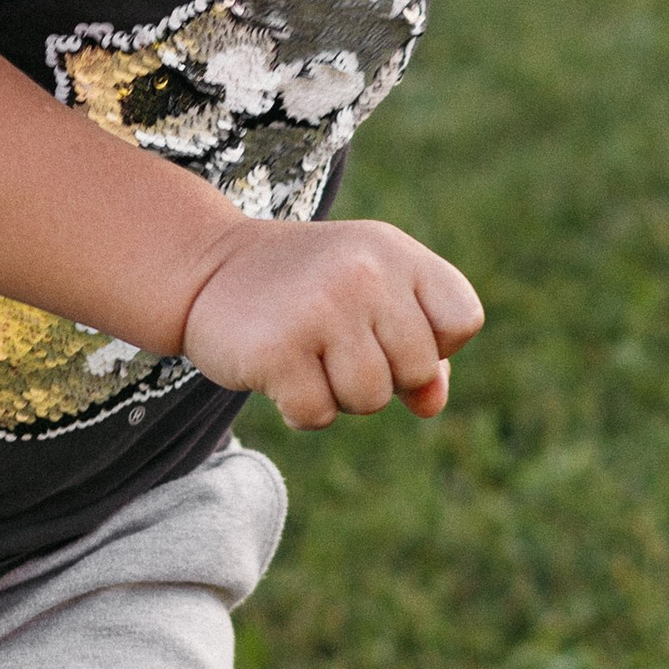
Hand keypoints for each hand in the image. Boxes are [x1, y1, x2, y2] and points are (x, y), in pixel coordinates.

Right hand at [180, 217, 484, 430]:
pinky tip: (278, 372)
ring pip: (370, 399)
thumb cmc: (304, 289)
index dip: (434, 344)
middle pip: (416, 370)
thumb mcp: (370, 297)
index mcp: (396, 253)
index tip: (388, 330)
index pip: (462, 321)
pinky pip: (318, 415)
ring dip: (339, 396)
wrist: (206, 268)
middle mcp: (363, 273)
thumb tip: (431, 404)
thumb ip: (417, 346)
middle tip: (335, 345)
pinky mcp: (277, 349)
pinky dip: (300, 409)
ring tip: (307, 356)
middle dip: (382, 376)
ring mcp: (320, 309)